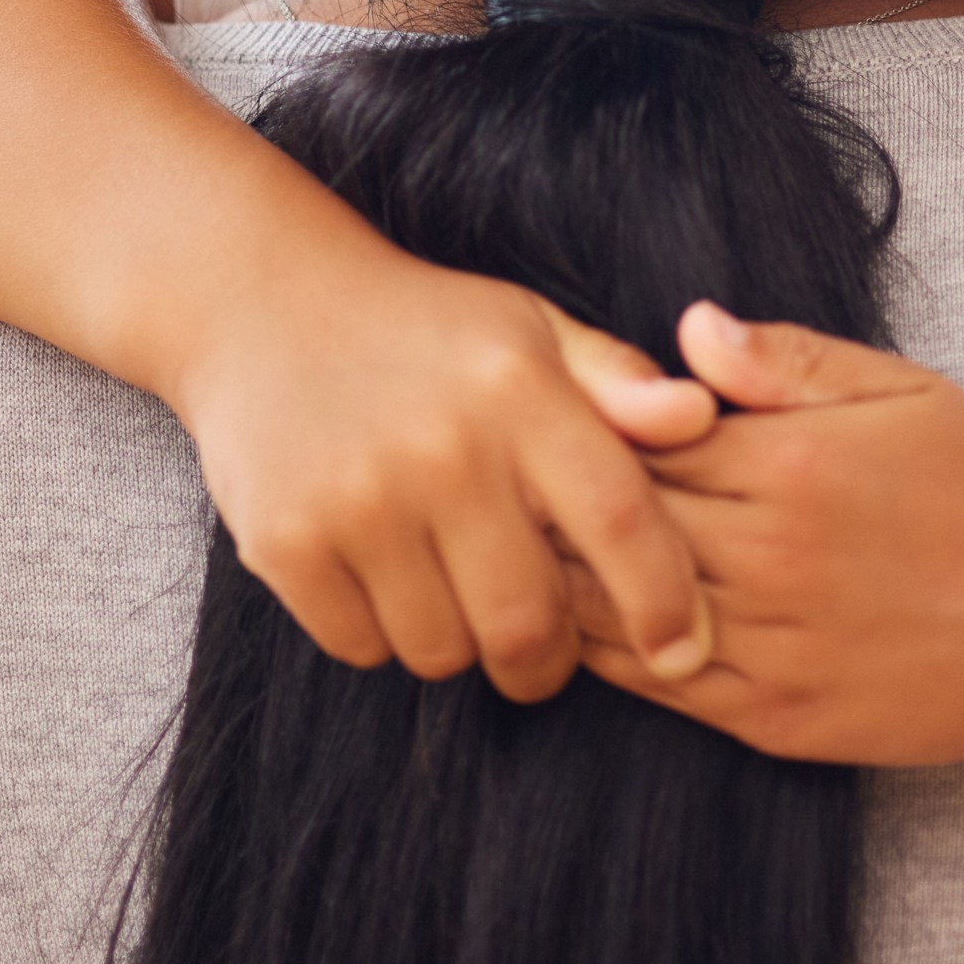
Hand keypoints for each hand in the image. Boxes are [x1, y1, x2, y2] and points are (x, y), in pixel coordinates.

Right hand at [166, 221, 721, 705]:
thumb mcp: (531, 329)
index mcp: (519, 391)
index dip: (664, 602)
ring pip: (445, 649)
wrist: (262, 302)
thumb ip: (620, 381)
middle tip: (539, 647)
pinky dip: (381, 634)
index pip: (620, 521)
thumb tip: (701, 417)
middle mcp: (443, 446)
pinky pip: (364, 647)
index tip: (684, 652)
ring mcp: (357, 497)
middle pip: (529, 623)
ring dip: (458, 644)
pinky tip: (376, 572)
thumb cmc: (425, 331)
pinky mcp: (285, 540)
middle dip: (546, 660)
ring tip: (446, 583)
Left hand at [571, 302, 963, 764]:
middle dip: (560, 504)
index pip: (641, 438)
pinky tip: (600, 629)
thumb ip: (787, 359)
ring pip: (622, 615)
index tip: (554, 423)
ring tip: (532, 559)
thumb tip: (689, 329)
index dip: (593, 431)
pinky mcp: (781, 719)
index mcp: (790, 461)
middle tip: (506, 486)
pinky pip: (667, 688)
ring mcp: (772, 645)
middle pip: (616, 525)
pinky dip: (619, 657)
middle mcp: (770, 555)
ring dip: (571, 586)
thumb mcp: (902, 390)